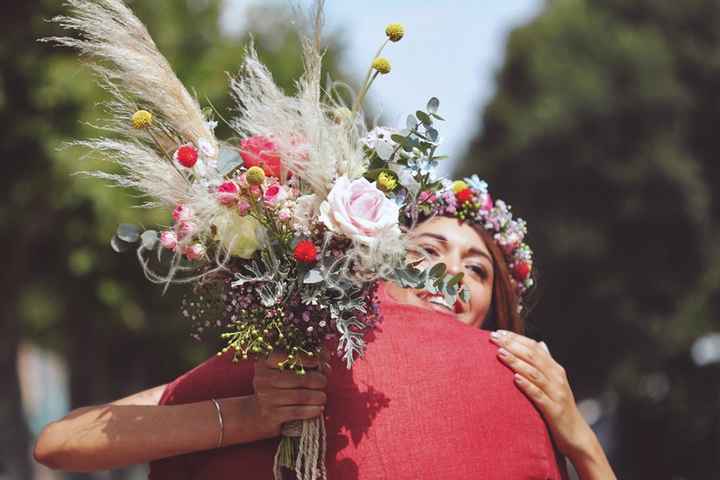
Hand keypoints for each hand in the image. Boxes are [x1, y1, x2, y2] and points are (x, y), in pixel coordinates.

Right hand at [251, 352, 327, 438]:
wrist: (259, 413)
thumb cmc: (278, 387)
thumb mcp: (284, 371)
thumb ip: (304, 361)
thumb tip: (325, 360)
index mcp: (265, 362)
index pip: (286, 356)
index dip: (305, 357)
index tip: (319, 360)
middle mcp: (262, 379)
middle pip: (296, 378)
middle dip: (316, 379)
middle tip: (324, 381)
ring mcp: (265, 397)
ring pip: (299, 396)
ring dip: (316, 396)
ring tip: (323, 396)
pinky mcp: (271, 414)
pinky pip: (296, 412)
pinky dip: (311, 410)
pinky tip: (319, 408)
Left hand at [489, 330, 591, 457]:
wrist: (576, 434)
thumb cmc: (560, 406)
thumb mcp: (554, 382)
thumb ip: (547, 363)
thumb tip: (541, 343)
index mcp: (555, 369)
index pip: (534, 348)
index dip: (516, 338)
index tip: (498, 332)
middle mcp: (556, 378)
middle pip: (532, 357)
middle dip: (512, 345)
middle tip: (494, 337)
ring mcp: (556, 393)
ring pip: (534, 373)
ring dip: (516, 362)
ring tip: (500, 353)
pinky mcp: (553, 409)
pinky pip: (539, 395)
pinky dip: (527, 386)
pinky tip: (515, 379)